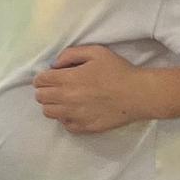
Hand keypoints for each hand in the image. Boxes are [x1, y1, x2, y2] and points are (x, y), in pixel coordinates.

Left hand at [33, 45, 152, 133]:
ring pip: (48, 113)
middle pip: (40, 97)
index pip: (40, 81)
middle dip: (45, 90)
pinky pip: (65, 125)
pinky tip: (75, 111)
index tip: (50, 76)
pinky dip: (66, 118)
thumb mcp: (95, 52)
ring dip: (52, 105)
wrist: (139, 94)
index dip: (42, 77)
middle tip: (57, 87)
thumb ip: (70, 54)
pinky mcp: (85, 127)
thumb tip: (54, 65)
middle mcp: (67, 99)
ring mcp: (75, 115)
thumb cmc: (118, 71)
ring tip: (64, 99)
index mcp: (68, 79)